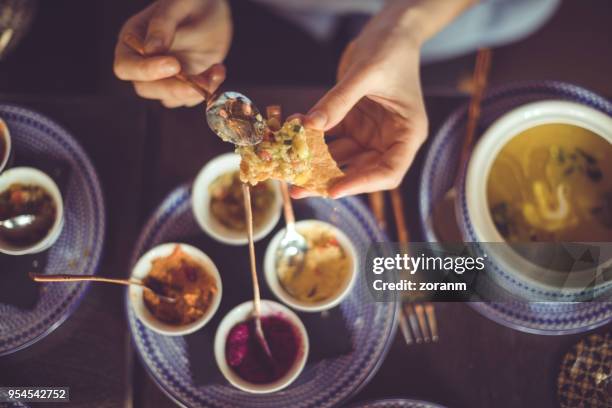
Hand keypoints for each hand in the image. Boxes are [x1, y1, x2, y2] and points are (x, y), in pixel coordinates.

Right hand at [113, 0, 231, 107]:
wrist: (213, 10)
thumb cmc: (191, 0)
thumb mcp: (178, 3)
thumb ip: (162, 24)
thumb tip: (150, 50)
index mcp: (133, 40)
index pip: (126, 66)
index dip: (146, 71)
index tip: (174, 64)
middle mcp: (144, 61)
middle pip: (145, 88)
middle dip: (174, 88)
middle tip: (200, 80)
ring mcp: (164, 76)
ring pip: (169, 98)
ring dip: (194, 91)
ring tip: (216, 70)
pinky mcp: (183, 84)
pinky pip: (190, 98)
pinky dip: (206, 90)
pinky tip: (218, 71)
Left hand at [296, 0, 476, 197]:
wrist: (389, 31)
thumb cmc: (391, 49)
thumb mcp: (366, 73)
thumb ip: (339, 100)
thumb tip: (311, 125)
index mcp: (407, 134)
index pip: (389, 172)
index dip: (362, 184)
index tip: (334, 189)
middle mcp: (389, 140)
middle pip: (360, 171)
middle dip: (329, 179)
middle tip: (298, 187)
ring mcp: (369, 134)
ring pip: (340, 159)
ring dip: (314, 162)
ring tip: (287, 165)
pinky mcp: (352, 124)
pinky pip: (330, 138)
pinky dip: (311, 138)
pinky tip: (293, 131)